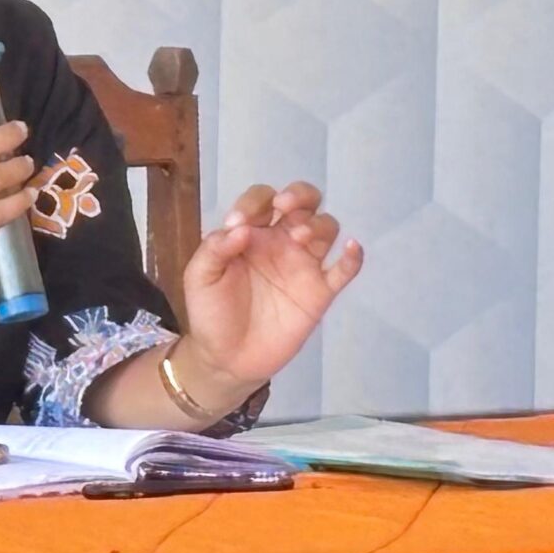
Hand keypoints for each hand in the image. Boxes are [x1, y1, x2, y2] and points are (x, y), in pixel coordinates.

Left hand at [178, 182, 363, 394]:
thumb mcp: (199, 277)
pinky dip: (354, 257)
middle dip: (299, 194)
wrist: (226, 358)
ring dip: (318, 224)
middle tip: (284, 206)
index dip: (254, 202)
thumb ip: (214, 249)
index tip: (238, 225)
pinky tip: (351, 247)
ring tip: (299, 237)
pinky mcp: (320, 293)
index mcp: (251, 233)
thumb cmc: (211, 312)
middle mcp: (281, 242)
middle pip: (304, 203)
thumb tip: (241, 228)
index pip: (262, 199)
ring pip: (326, 228)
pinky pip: (345, 270)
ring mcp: (303, 265)